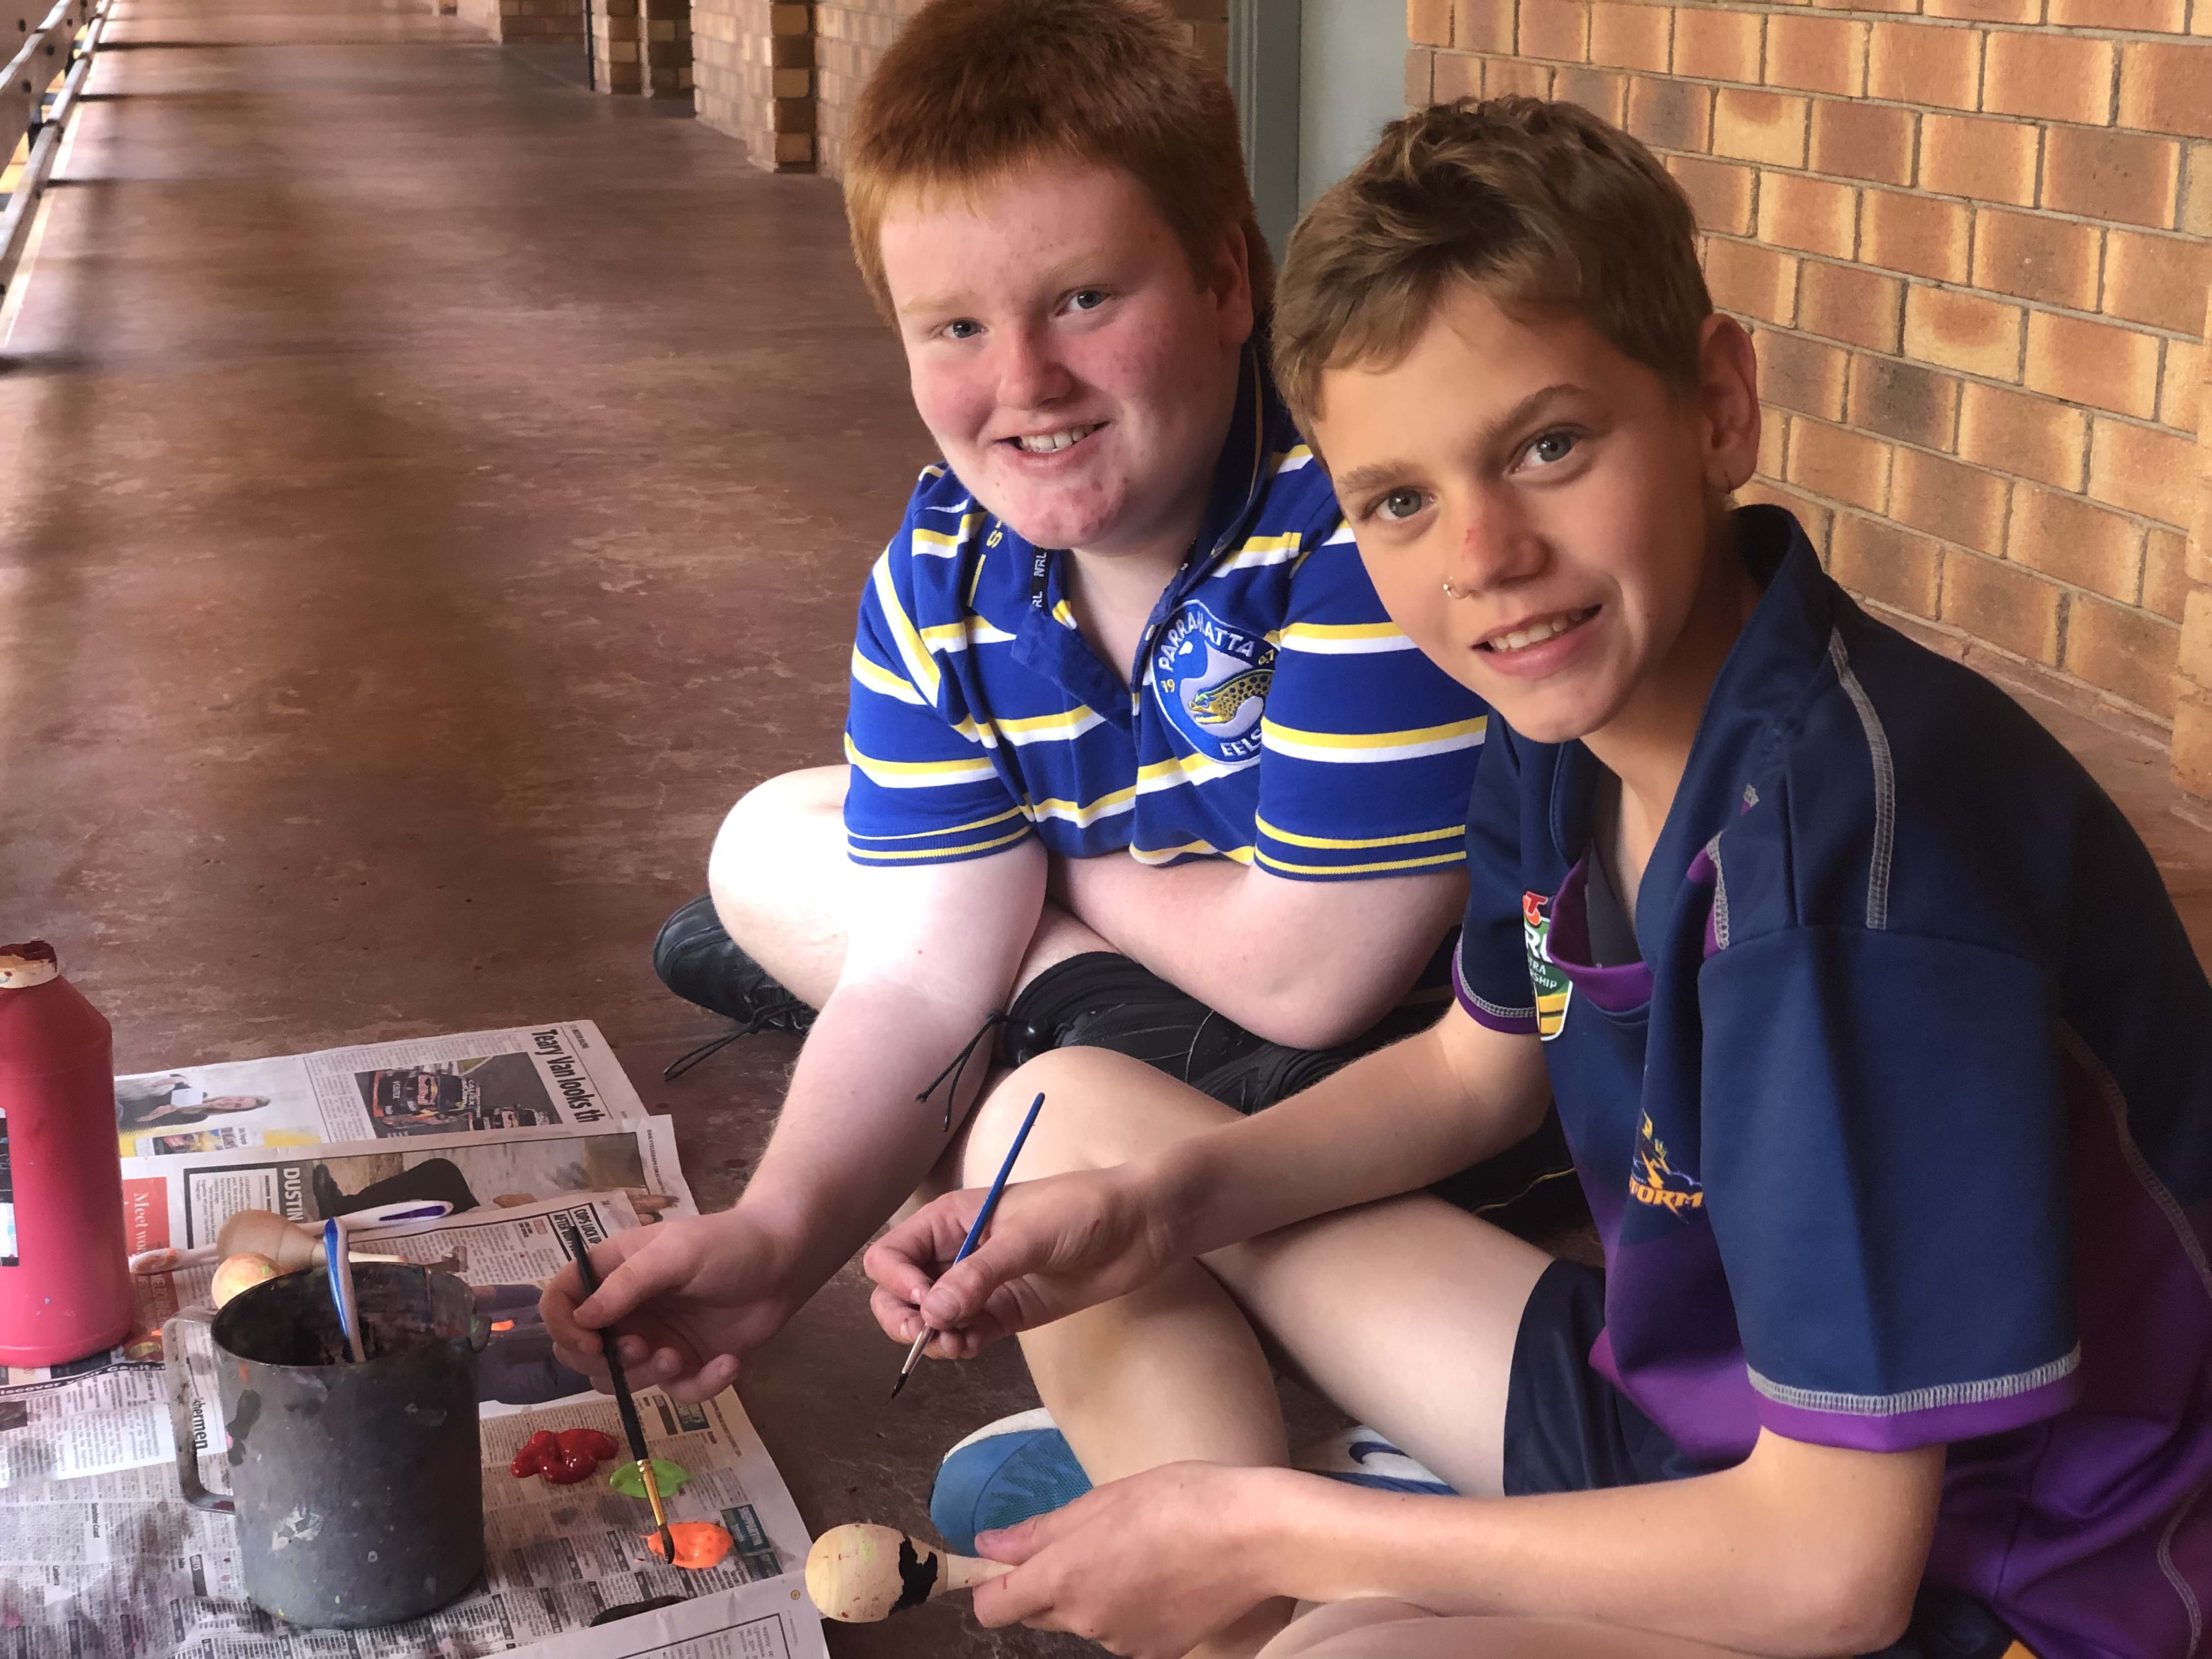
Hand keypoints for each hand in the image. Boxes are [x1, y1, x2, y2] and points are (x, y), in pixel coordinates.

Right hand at [539, 1210, 799, 1402]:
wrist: (785, 1261)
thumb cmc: (727, 1244)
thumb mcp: (675, 1253)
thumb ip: (628, 1284)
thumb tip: (581, 1317)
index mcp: (612, 1272)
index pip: (561, 1301)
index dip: (563, 1326)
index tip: (591, 1343)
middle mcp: (626, 1309)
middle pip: (581, 1351)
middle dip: (604, 1361)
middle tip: (640, 1349)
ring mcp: (654, 1339)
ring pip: (621, 1379)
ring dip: (645, 1376)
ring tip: (677, 1357)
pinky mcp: (688, 1364)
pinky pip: (677, 1392)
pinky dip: (700, 1385)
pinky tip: (728, 1363)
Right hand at [863, 1165, 1182, 1358]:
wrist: (1139, 1226)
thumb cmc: (1082, 1210)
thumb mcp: (1027, 1236)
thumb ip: (979, 1275)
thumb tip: (932, 1313)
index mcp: (951, 1219)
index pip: (891, 1254)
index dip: (896, 1281)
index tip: (925, 1299)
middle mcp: (958, 1252)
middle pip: (900, 1292)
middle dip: (904, 1317)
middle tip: (929, 1335)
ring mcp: (982, 1285)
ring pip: (930, 1319)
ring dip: (933, 1338)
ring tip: (959, 1344)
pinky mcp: (1006, 1311)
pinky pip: (965, 1334)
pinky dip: (959, 1346)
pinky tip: (972, 1346)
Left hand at [971, 1462, 1285, 1657]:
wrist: (1253, 1537)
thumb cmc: (1177, 1500)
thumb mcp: (1102, 1499)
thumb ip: (1039, 1531)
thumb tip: (986, 1546)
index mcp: (1064, 1577)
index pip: (993, 1607)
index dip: (991, 1584)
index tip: (1008, 1560)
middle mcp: (1085, 1621)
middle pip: (1039, 1611)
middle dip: (1047, 1583)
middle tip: (1088, 1541)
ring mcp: (1121, 1643)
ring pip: (1084, 1620)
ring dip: (1093, 1594)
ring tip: (1138, 1552)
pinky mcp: (1156, 1654)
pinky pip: (1121, 1632)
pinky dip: (1129, 1610)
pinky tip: (1162, 1578)